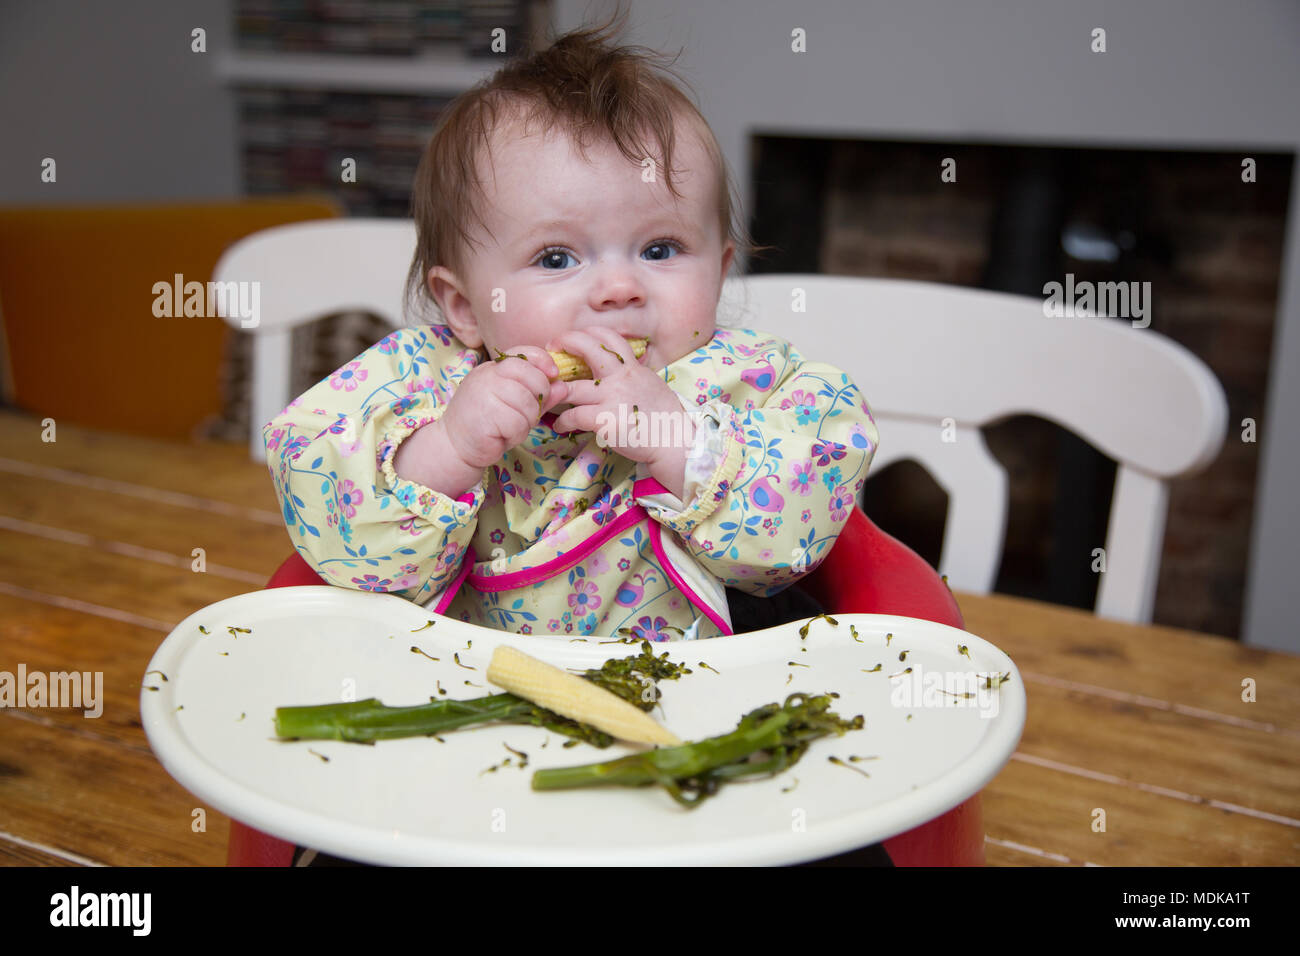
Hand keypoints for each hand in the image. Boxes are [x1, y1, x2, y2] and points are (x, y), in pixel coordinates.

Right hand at [438, 344, 568, 469]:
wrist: (454, 445)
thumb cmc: (487, 424)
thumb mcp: (515, 405)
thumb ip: (539, 394)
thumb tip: (563, 386)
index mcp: (493, 368)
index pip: (523, 353)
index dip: (543, 361)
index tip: (554, 375)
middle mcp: (487, 375)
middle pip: (531, 376)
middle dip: (539, 397)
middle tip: (528, 413)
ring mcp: (483, 393)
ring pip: (527, 402)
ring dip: (527, 421)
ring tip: (511, 427)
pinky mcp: (484, 415)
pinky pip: (517, 423)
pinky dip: (516, 434)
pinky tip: (502, 436)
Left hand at [547, 328, 692, 469]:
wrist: (675, 442)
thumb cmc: (665, 417)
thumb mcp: (651, 384)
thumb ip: (633, 375)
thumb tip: (621, 369)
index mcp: (632, 368)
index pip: (610, 338)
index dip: (588, 333)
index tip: (574, 339)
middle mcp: (621, 378)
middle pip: (588, 347)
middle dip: (566, 341)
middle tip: (552, 348)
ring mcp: (612, 398)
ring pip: (572, 387)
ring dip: (556, 392)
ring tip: (549, 396)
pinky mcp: (605, 420)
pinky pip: (574, 416)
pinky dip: (562, 421)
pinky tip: (560, 426)